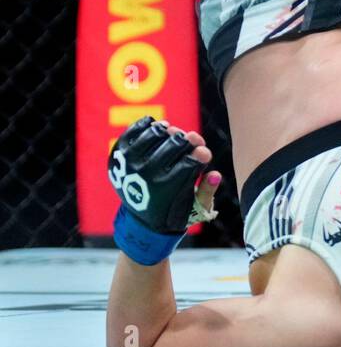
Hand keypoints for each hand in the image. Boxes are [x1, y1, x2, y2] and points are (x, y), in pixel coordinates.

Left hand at [109, 117, 222, 263]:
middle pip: (174, 144)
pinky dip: (149, 125)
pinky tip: (160, 128)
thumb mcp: (195, 209)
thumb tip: (215, 174)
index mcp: (166, 191)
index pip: (189, 163)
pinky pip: (135, 130)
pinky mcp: (118, 155)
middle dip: (189, 140)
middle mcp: (145, 176)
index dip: (201, 154)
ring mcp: (130, 163)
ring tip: (176, 135)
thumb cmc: (174, 211)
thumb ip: (207, 191)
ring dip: (170, 132)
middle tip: (195, 141)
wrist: (141, 220)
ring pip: (155, 133)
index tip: (205, 153)